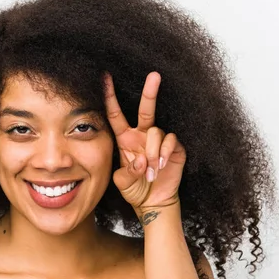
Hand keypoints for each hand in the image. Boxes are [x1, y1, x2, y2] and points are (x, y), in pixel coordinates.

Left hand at [103, 71, 185, 214]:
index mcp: (125, 138)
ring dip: (152, 152)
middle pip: (146, 109)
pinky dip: (164, 153)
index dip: (110, 97)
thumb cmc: (135, 189)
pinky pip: (170, 141)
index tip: (105, 78)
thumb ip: (127, 172)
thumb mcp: (123, 182)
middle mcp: (142, 135)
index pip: (115, 115)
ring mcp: (158, 141)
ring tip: (150, 171)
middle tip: (154, 75)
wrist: (153, 202)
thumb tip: (140, 161)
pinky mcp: (174, 148)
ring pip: (156, 131)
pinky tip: (160, 166)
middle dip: (149, 92)